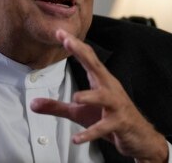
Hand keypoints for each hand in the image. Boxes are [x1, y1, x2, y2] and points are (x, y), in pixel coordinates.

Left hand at [30, 29, 167, 162]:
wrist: (139, 136)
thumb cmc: (110, 117)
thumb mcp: (79, 111)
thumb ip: (56, 106)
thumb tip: (33, 104)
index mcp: (101, 81)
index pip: (87, 58)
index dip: (74, 44)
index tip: (60, 32)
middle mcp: (109, 89)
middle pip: (96, 66)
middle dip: (81, 53)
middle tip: (67, 42)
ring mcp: (116, 105)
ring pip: (104, 97)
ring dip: (90, 97)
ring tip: (76, 98)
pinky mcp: (119, 123)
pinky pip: (104, 127)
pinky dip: (91, 132)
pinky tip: (77, 138)